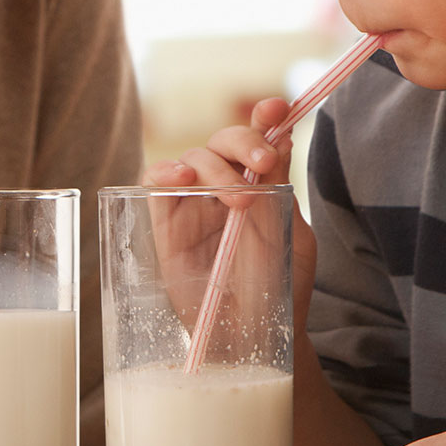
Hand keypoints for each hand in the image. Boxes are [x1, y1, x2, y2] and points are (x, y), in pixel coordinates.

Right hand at [145, 98, 315, 332]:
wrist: (257, 336)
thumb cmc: (280, 289)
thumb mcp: (291, 234)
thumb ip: (281, 185)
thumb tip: (282, 135)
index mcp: (260, 184)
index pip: (258, 139)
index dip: (264, 117)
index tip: (276, 109)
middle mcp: (225, 187)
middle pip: (222, 141)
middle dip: (242, 141)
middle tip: (262, 162)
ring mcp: (194, 204)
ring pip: (191, 157)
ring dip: (213, 164)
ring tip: (235, 196)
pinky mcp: (165, 224)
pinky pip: (154, 184)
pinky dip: (164, 170)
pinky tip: (182, 176)